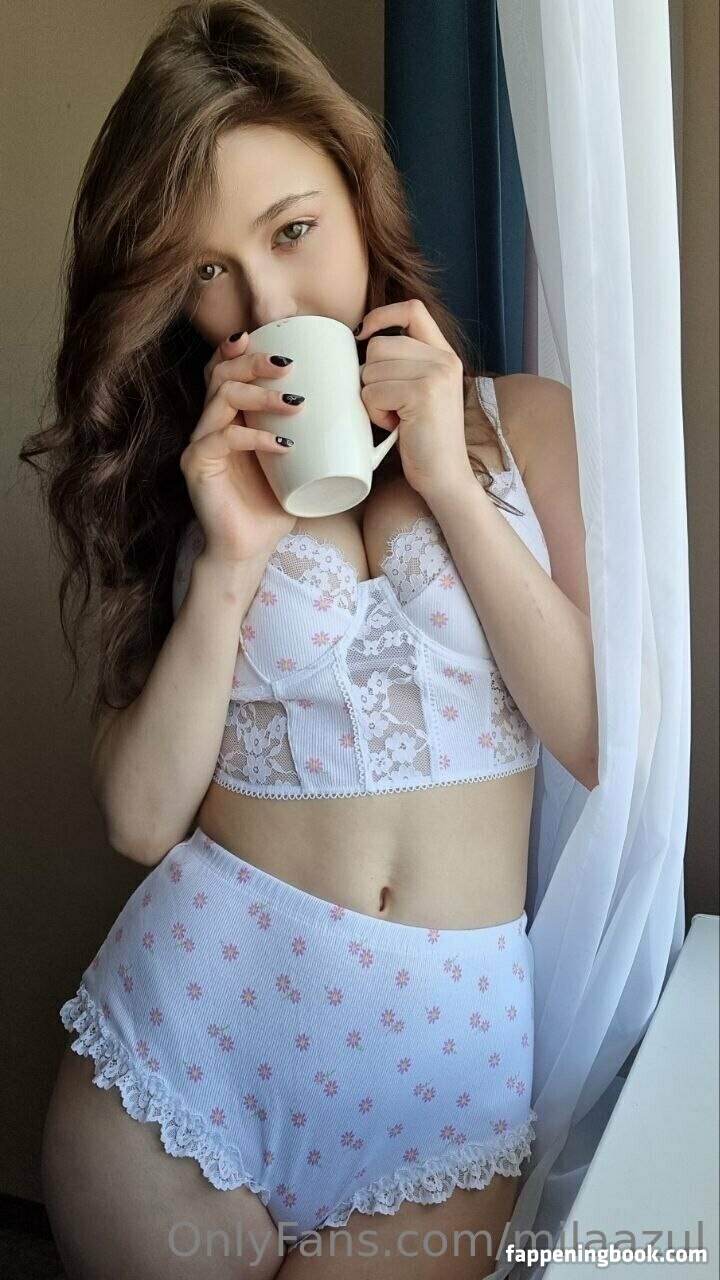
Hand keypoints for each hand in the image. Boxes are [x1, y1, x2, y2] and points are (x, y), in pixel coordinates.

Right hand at [179, 332, 304, 563]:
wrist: (248, 549)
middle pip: (222, 372)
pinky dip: (255, 437)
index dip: (241, 348)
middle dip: (255, 361)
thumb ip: (312, 437)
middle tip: (289, 366)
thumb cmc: (273, 505)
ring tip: (296, 404)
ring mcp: (200, 443)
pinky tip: (282, 445)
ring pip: (222, 397)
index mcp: (229, 416)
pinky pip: (222, 438)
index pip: (225, 368)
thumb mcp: (298, 463)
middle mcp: (209, 423)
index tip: (271, 339)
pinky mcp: (196, 465)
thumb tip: (361, 414)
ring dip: (261, 394)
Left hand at [355, 299, 473, 498]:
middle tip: (390, 405)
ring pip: (371, 370)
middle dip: (371, 378)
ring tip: (396, 418)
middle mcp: (444, 359)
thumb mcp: (419, 392)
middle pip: (379, 345)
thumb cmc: (424, 440)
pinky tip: (396, 427)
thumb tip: (359, 342)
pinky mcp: (422, 393)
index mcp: (445, 354)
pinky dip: (375, 413)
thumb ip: (403, 364)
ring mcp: (436, 374)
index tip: (362, 334)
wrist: (446, 477)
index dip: (382, 315)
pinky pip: (373, 392)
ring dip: (372, 399)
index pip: (412, 309)